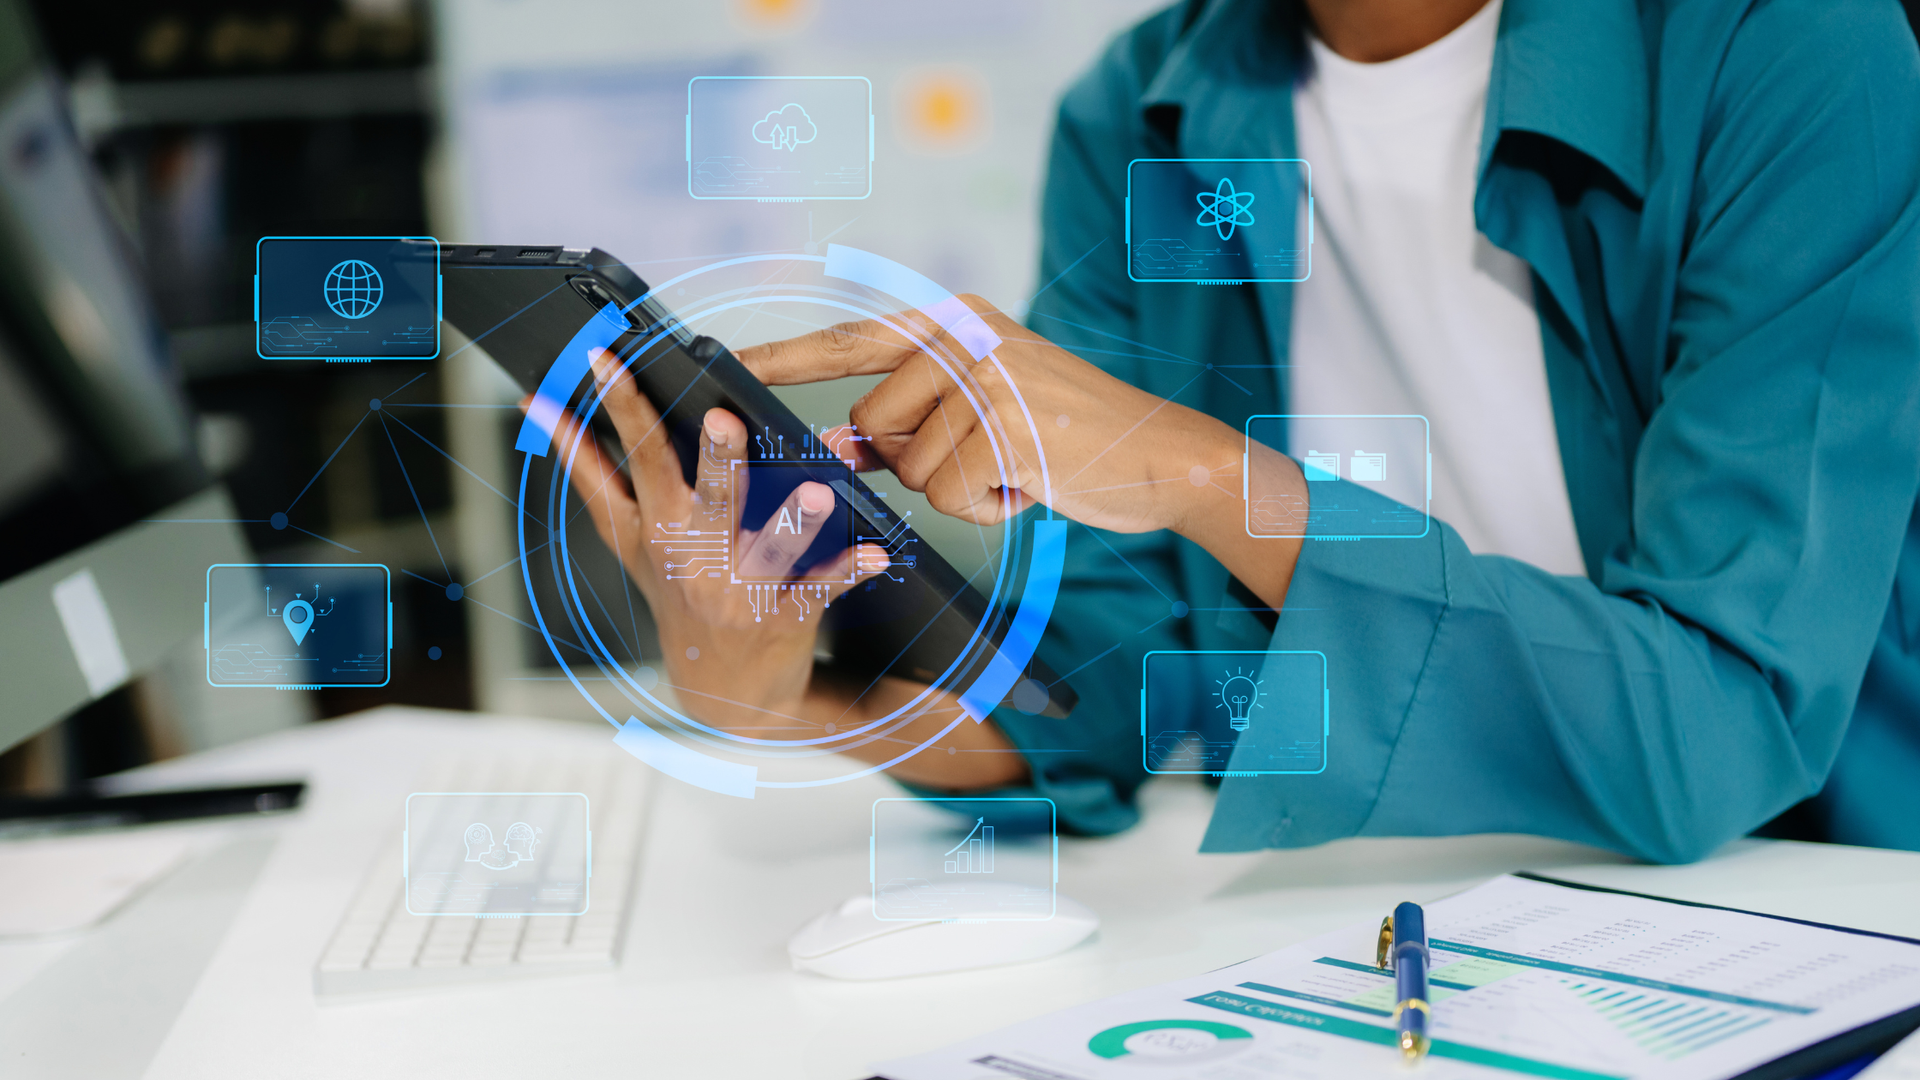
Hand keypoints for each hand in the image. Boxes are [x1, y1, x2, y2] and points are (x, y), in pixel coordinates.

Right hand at [540, 348, 886, 734]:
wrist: (723, 694)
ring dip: (794, 520)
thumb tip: (539, 404)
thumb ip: (589, 471)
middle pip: (702, 495)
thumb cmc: (679, 594)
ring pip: (769, 544)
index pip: (624, 462)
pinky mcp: (784, 615)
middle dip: (713, 457)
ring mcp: (738, 588)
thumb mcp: (628, 540)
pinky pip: (823, 587)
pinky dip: (851, 570)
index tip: (600, 361)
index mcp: (650, 528)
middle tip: (723, 419)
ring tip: (819, 494)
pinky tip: (877, 553)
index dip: (612, 411)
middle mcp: (690, 555)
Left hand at [737, 295, 1306, 609]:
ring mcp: (988, 377)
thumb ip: (907, 421)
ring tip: (1018, 466)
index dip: (784, 355)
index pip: (849, 340)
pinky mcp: (1007, 425)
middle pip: (871, 421)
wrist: (1165, 456)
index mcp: (957, 320)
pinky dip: (987, 508)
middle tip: (989, 452)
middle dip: (915, 459)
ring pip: (909, 467)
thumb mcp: (983, 414)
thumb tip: (831, 444)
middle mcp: (967, 336)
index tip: (725, 360)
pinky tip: (1032, 483)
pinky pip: (948, 495)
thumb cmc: (1068, 439)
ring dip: (958, 488)